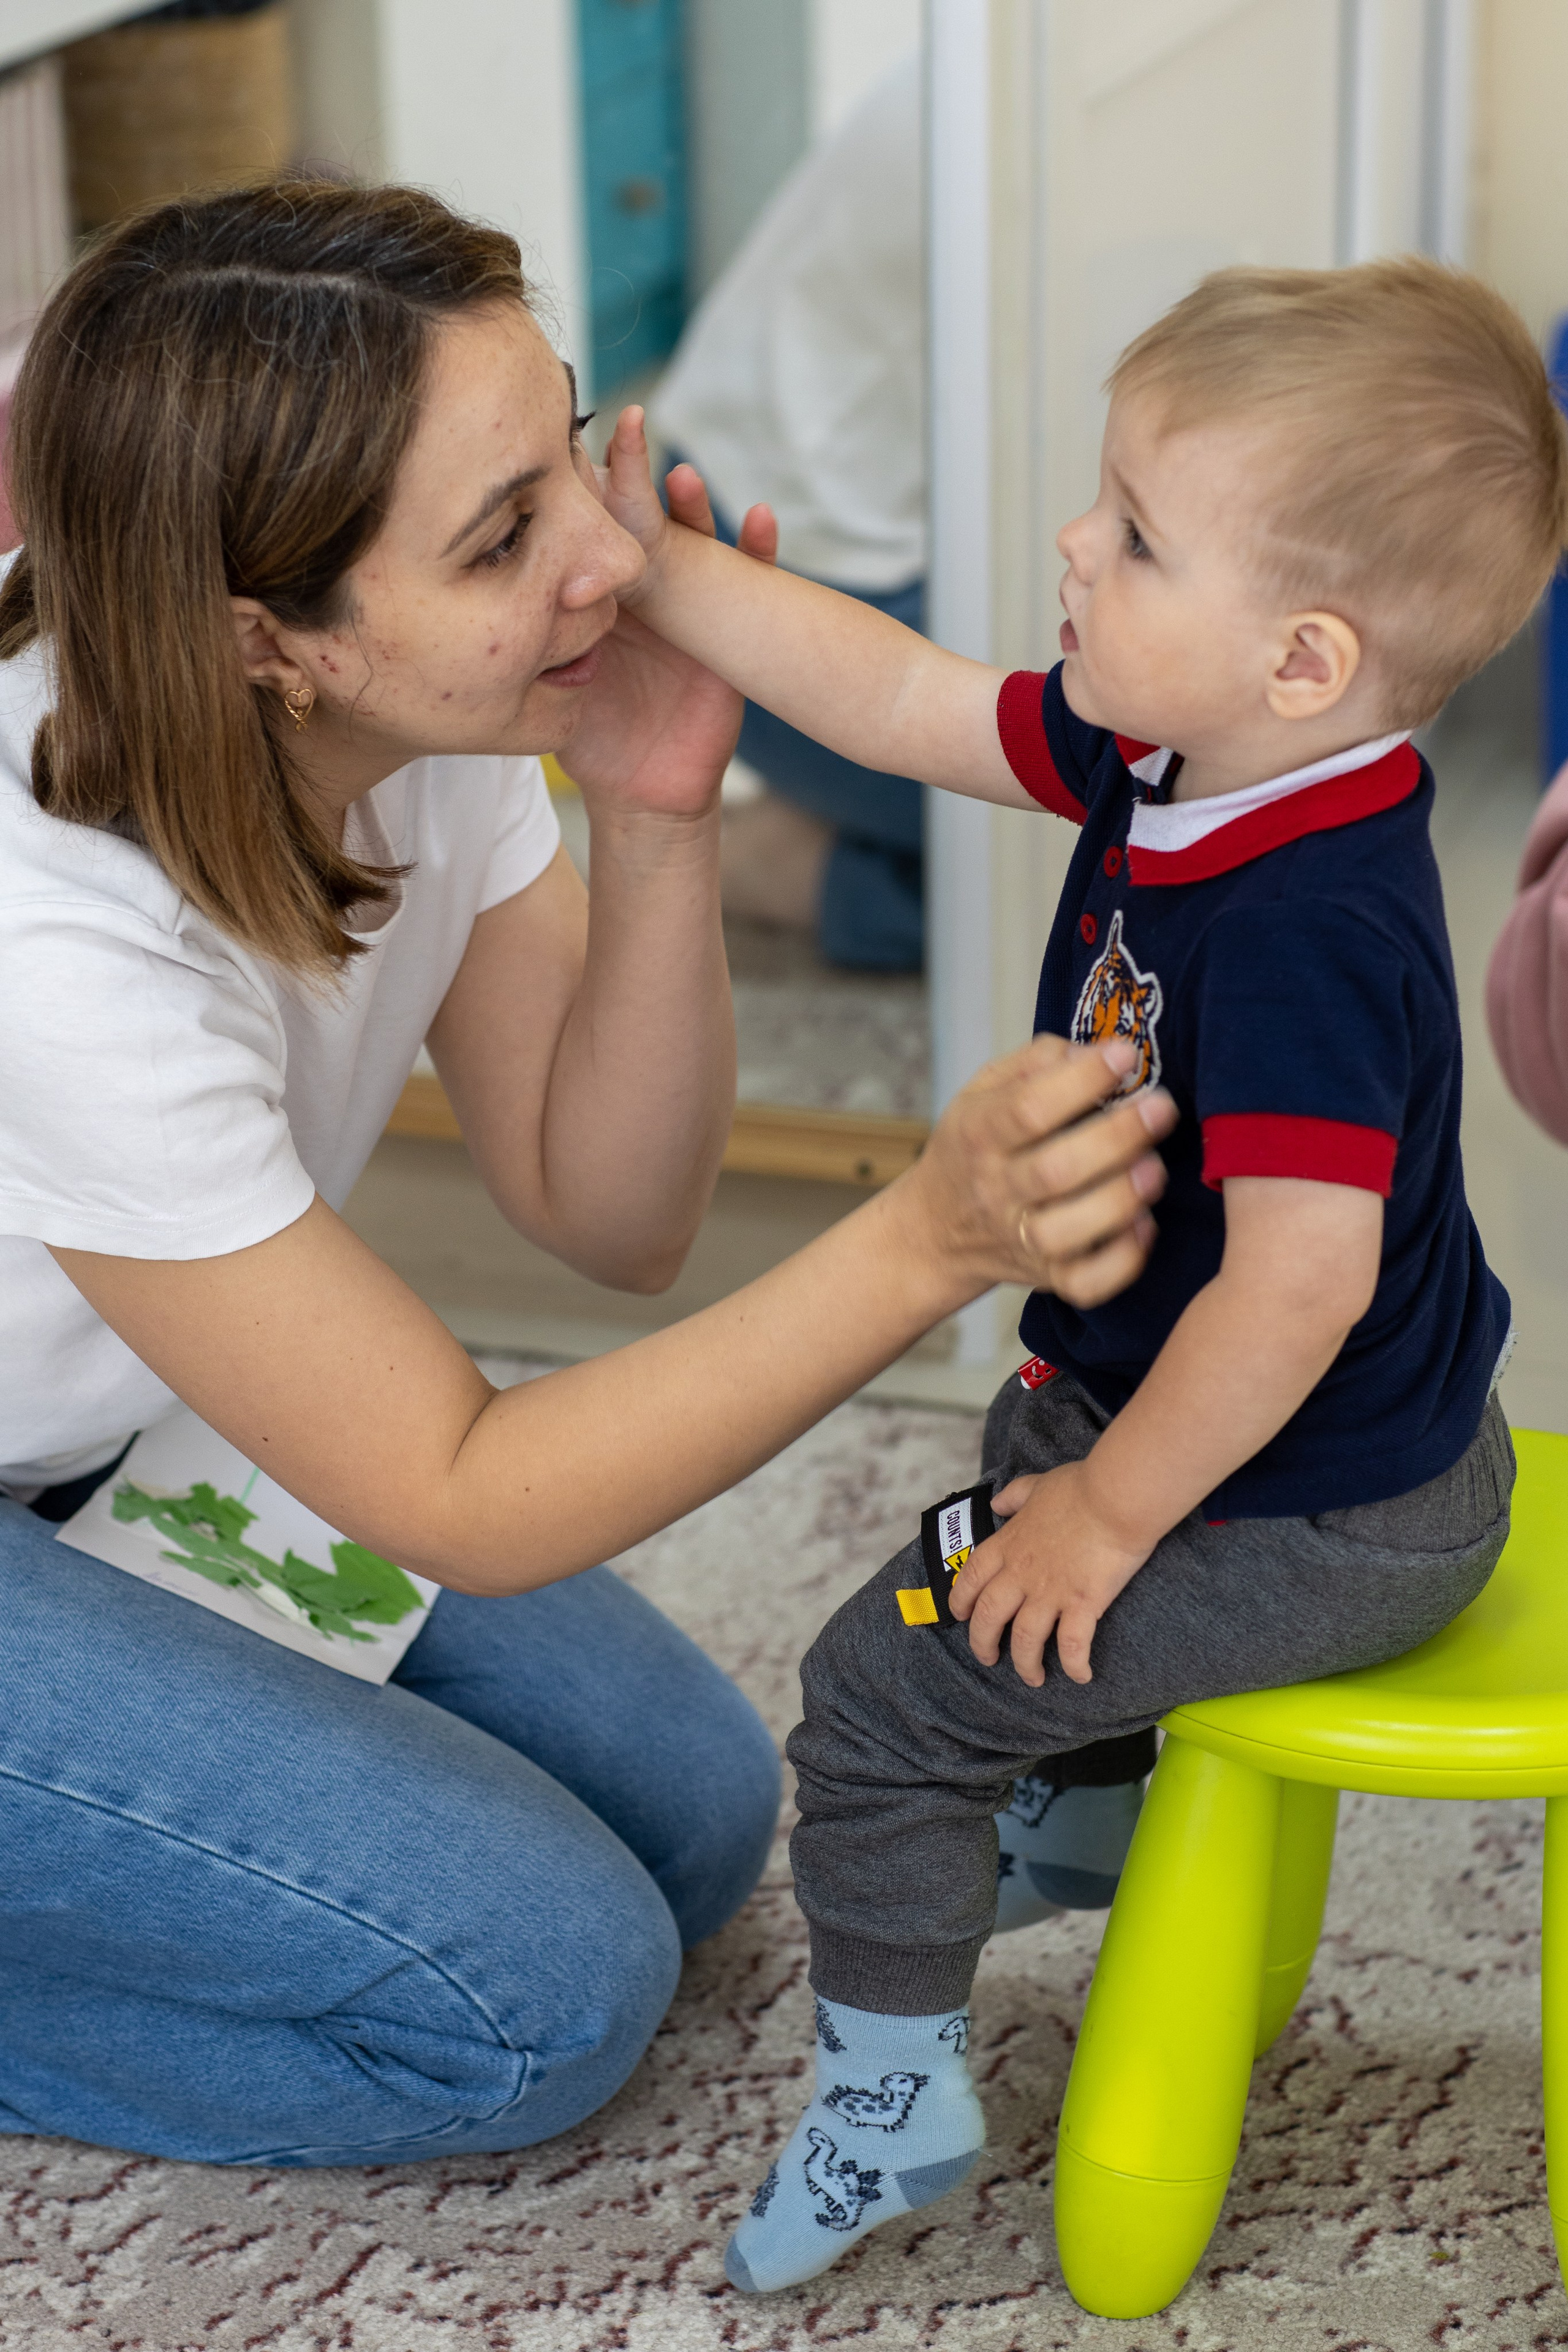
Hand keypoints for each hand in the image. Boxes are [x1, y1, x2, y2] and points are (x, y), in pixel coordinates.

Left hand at [556, 418, 778, 821]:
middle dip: (638, 475)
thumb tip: (492, 592)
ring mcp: (694, 609)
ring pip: (698, 542)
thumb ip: (536, 637)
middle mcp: (649, 591)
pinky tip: (759, 520)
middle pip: (645, 520)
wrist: (640, 793)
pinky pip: (753, 589)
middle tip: (628, 431)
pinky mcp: (732, 637)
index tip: (569, 441)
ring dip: (694, 507)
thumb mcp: (551, 680)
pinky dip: (759, 551)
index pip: (595, 528)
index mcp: (602, 594)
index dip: (587, 487)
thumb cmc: (590, 735)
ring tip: (683, 478)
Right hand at [897, 1032, 1174, 1311]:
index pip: (1028, 1109)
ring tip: (1154, 1168)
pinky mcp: (1046, 1277)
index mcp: (979, 1134)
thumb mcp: (984, 1090)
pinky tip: (1144, 1224)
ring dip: (1120, 1199)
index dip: (1083, 1080)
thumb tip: (1095, 1052)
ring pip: (1067, 1232)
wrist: (935, 1231)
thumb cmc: (974, 1147)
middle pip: (1055, 1170)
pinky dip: (1121, 1261)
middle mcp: (996, 1190)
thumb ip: (1036, 1063)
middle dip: (1118, 1136)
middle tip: (1161, 1107)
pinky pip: (1085, 1283)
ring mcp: (1019, 1240)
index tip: (1125, 1055)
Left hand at [949, 1459, 1153, 1685]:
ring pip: (1025, 1640)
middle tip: (988, 1658)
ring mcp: (1050, 1592)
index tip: (960, 1616)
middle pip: (989, 1617)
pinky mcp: (1082, 1604)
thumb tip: (997, 1503)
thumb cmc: (1080, 1488)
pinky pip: (1072, 1645)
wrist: (1115, 1496)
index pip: (972, 1579)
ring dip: (1025, 1664)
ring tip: (1033, 1678)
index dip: (961, 1601)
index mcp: (1008, 1544)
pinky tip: (1081, 1676)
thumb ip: (1015, 1496)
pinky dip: (1074, 1665)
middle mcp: (1021, 1573)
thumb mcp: (1038, 1484)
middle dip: (983, 1643)